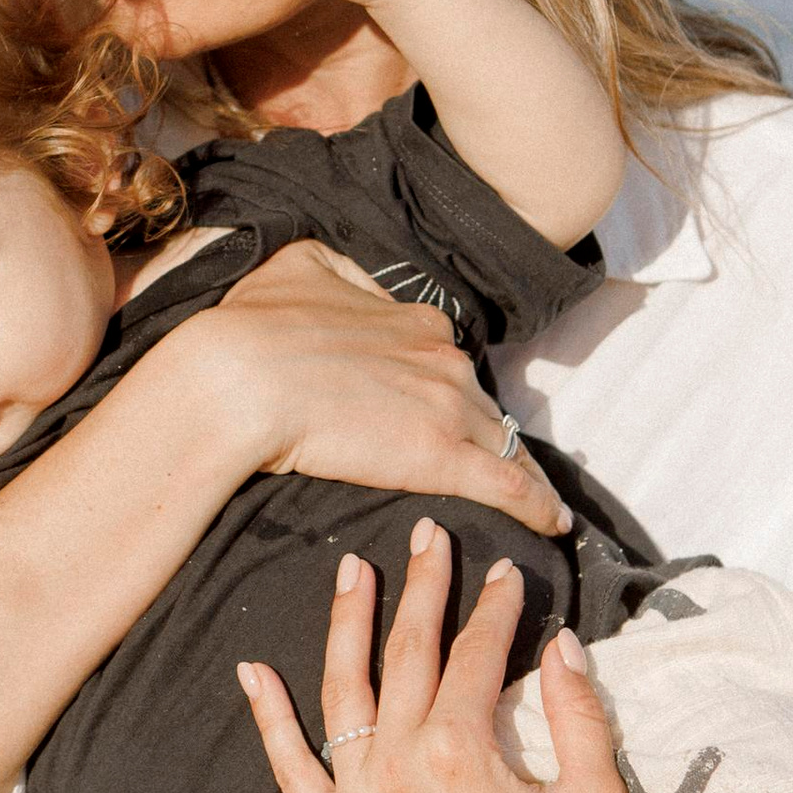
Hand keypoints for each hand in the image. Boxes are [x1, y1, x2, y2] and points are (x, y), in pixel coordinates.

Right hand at [181, 242, 572, 539]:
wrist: (240, 377)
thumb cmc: (257, 326)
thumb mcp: (304, 267)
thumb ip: (344, 275)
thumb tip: (358, 285)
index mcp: (416, 321)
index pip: (451, 362)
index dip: (452, 389)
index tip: (449, 411)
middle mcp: (444, 359)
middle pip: (483, 405)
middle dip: (488, 432)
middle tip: (492, 464)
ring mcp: (449, 408)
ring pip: (505, 444)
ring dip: (523, 471)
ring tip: (539, 501)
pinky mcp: (442, 458)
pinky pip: (510, 486)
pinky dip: (539, 507)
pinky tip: (552, 526)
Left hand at [236, 522, 631, 792]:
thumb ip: (579, 716)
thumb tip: (563, 645)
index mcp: (464, 753)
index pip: (478, 654)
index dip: (496, 608)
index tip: (507, 572)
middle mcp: (399, 769)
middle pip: (408, 654)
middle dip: (422, 588)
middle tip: (428, 535)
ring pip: (343, 693)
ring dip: (347, 625)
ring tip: (352, 570)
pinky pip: (290, 770)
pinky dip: (268, 720)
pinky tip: (254, 671)